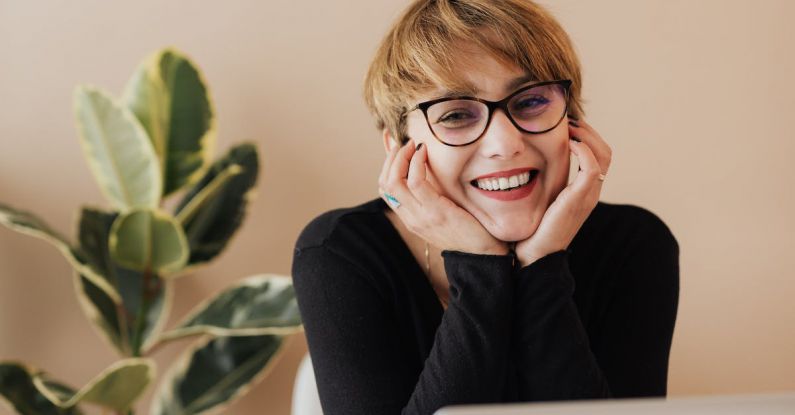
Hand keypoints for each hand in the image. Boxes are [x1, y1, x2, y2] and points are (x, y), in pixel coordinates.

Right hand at [378, 139, 508, 255]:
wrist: (485, 253)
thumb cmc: (469, 229)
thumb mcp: (444, 211)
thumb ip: (433, 195)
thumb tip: (428, 170)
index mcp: (411, 218)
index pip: (385, 189)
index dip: (387, 165)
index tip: (398, 148)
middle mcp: (411, 218)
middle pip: (384, 183)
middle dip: (391, 158)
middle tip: (404, 143)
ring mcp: (421, 216)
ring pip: (394, 181)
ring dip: (401, 157)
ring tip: (413, 145)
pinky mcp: (436, 212)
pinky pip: (416, 182)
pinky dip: (417, 162)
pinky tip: (424, 152)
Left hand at [514, 118, 612, 266]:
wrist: (534, 255)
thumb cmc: (532, 228)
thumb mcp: (539, 199)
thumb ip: (542, 182)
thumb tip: (524, 161)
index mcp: (583, 191)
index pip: (598, 154)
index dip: (586, 135)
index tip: (566, 123)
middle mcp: (590, 192)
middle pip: (606, 150)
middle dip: (588, 130)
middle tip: (567, 119)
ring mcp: (588, 196)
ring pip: (603, 154)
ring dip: (587, 135)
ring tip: (569, 126)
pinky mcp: (580, 199)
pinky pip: (592, 167)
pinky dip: (584, 150)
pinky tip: (568, 142)